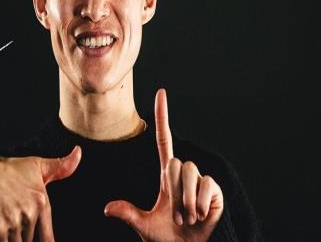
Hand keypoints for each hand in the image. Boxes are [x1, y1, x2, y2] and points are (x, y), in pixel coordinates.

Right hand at [0, 145, 81, 241]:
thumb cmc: (17, 168)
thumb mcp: (42, 165)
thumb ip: (63, 166)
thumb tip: (79, 152)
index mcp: (42, 202)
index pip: (48, 238)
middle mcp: (29, 213)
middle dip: (27, 238)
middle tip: (22, 226)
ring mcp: (13, 220)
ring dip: (16, 240)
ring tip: (14, 228)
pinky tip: (6, 236)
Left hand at [104, 89, 223, 241]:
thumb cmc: (169, 238)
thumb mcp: (145, 225)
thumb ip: (128, 214)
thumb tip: (106, 209)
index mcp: (166, 175)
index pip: (163, 138)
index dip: (161, 115)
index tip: (160, 92)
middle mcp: (183, 172)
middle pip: (175, 164)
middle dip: (174, 192)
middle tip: (177, 216)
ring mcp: (200, 179)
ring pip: (189, 172)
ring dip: (186, 200)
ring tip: (189, 217)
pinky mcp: (214, 189)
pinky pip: (206, 184)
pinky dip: (200, 203)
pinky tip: (201, 214)